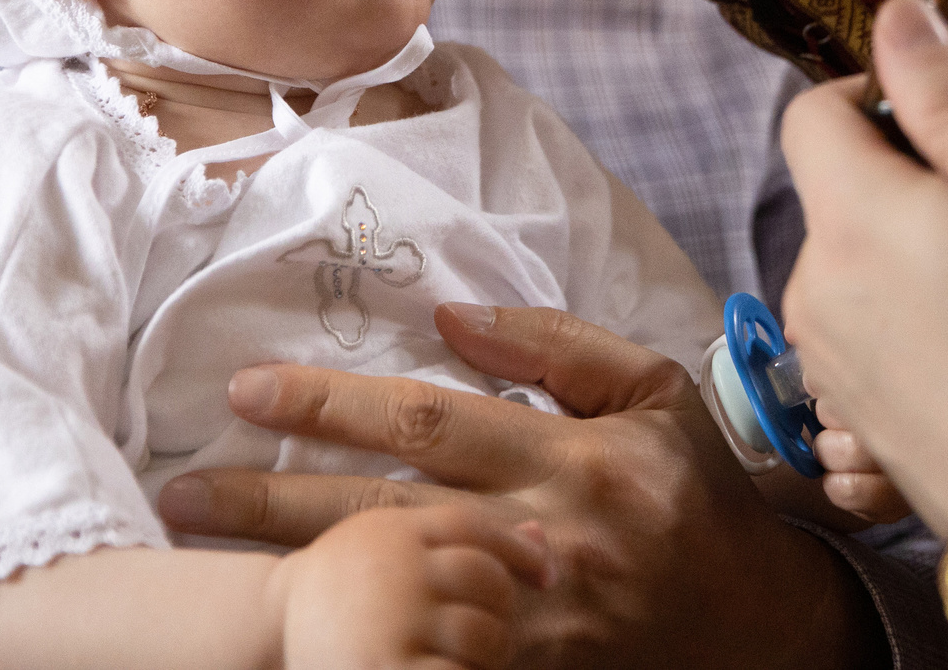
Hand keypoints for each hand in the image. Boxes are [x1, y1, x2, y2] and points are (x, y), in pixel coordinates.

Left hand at [163, 305, 878, 669]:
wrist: (763, 626)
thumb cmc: (697, 497)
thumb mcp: (656, 392)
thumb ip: (557, 345)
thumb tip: (452, 312)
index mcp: (574, 458)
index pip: (429, 420)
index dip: (332, 405)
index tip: (248, 391)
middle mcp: (545, 539)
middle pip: (386, 511)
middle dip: (274, 500)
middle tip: (184, 492)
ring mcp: (532, 623)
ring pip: (393, 590)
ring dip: (292, 578)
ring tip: (202, 561)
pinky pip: (429, 655)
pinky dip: (356, 639)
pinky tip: (292, 632)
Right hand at [271, 503, 554, 669]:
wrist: (269, 634)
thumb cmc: (342, 592)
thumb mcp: (388, 546)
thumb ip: (458, 535)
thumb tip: (542, 538)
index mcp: (393, 528)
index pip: (476, 525)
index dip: (518, 550)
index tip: (547, 575)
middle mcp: (395, 569)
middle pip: (487, 579)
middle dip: (501, 609)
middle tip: (488, 630)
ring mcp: (394, 622)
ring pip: (485, 634)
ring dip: (488, 652)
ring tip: (457, 655)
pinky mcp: (391, 669)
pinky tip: (450, 665)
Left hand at [778, 0, 947, 536]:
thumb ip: (946, 97)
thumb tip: (895, 14)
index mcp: (846, 217)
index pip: (809, 115)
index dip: (873, 100)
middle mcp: (810, 288)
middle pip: (837, 197)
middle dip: (907, 190)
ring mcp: (825, 363)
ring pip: (854, 271)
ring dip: (911, 266)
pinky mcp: (851, 421)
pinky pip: (866, 346)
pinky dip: (910, 338)